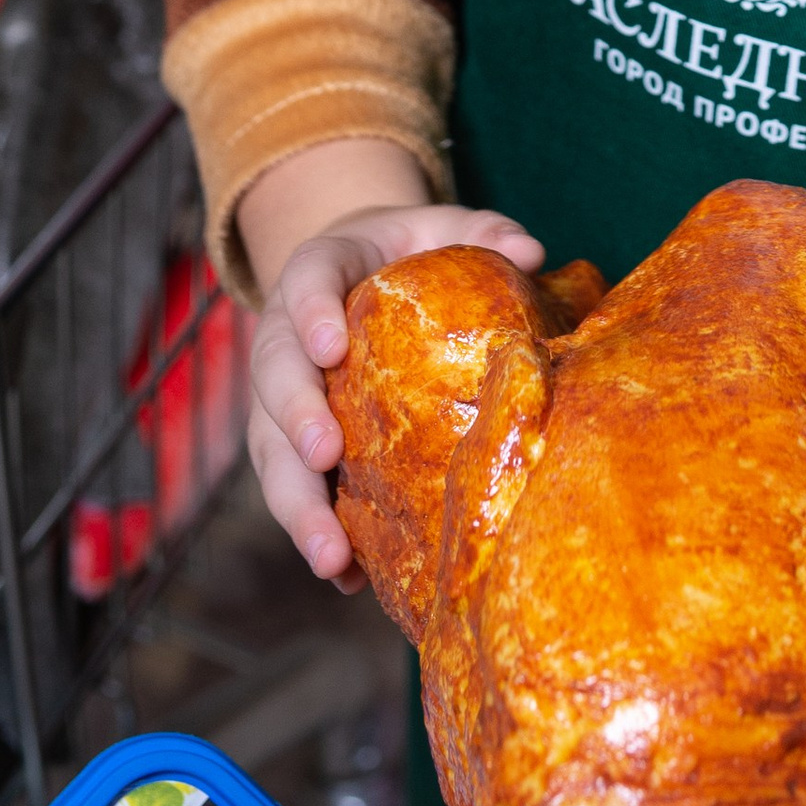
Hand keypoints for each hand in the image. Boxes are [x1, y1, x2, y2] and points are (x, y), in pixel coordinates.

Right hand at [246, 195, 542, 583]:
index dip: (310, 315)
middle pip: (274, 380)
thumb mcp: (438, 227)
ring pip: (272, 454)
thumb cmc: (405, 253)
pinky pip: (296, 494)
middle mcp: (284, 341)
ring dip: (297, 504)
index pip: (302, 287)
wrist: (358, 275)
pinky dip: (318, 533)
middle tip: (324, 453)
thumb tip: (533, 254)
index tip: (331, 346)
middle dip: (296, 418)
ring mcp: (281, 402)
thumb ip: (481, 230)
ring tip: (329, 554)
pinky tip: (346, 577)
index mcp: (315, 275)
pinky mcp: (293, 451)